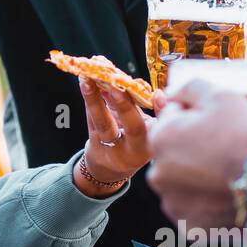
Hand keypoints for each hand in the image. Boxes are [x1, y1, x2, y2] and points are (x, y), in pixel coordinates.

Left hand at [73, 76, 152, 197]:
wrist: (110, 167)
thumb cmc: (131, 139)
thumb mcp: (143, 126)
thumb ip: (140, 106)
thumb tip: (134, 82)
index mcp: (154, 143)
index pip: (161, 126)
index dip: (162, 109)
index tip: (157, 93)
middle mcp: (136, 150)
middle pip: (133, 128)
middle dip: (125, 104)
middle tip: (116, 84)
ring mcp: (113, 151)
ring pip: (104, 124)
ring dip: (96, 99)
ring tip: (88, 79)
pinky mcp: (95, 147)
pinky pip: (91, 122)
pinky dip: (89, 101)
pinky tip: (85, 83)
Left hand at [147, 80, 246, 228]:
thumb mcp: (220, 96)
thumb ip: (189, 88)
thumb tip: (171, 93)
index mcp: (159, 140)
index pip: (173, 117)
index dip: (197, 115)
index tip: (220, 123)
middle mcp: (158, 174)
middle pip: (176, 151)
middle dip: (196, 147)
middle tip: (228, 148)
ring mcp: (173, 204)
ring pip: (186, 181)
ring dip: (201, 176)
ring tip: (231, 173)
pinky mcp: (191, 227)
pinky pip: (198, 208)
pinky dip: (210, 201)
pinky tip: (230, 194)